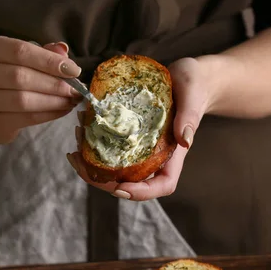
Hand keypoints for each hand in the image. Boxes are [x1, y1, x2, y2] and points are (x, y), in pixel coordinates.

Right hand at [0, 36, 82, 143]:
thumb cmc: (5, 76)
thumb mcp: (21, 58)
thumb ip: (43, 53)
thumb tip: (63, 51)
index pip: (18, 51)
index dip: (48, 60)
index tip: (73, 70)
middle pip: (20, 77)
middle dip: (54, 83)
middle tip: (77, 88)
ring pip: (23, 100)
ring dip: (54, 100)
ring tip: (72, 99)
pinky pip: (27, 118)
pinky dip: (50, 114)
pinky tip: (63, 109)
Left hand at [67, 57, 213, 199]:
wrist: (188, 77)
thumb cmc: (195, 87)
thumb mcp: (193, 97)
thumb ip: (189, 118)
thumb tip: (185, 140)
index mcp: (174, 153)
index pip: (162, 185)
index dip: (142, 192)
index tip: (120, 188)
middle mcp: (156, 155)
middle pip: (133, 182)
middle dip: (105, 182)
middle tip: (82, 167)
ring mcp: (142, 145)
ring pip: (117, 167)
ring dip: (93, 165)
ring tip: (74, 152)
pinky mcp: (130, 133)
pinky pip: (111, 145)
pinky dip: (94, 143)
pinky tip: (81, 130)